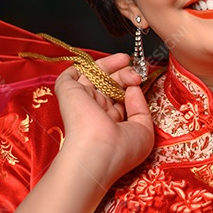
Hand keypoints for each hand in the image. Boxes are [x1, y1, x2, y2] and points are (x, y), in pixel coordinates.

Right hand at [54, 53, 153, 185]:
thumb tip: (133, 88)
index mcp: (111, 122)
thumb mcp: (143, 130)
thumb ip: (141, 107)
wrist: (98, 153)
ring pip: (94, 75)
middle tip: (136, 73)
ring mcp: (82, 101)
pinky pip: (70, 74)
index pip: (120, 97)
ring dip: (111, 64)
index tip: (142, 79)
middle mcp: (95, 111)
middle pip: (109, 83)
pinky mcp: (68, 91)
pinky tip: (98, 63)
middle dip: (125, 73)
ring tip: (125, 60)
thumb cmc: (122, 149)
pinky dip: (82, 66)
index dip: (131, 85)